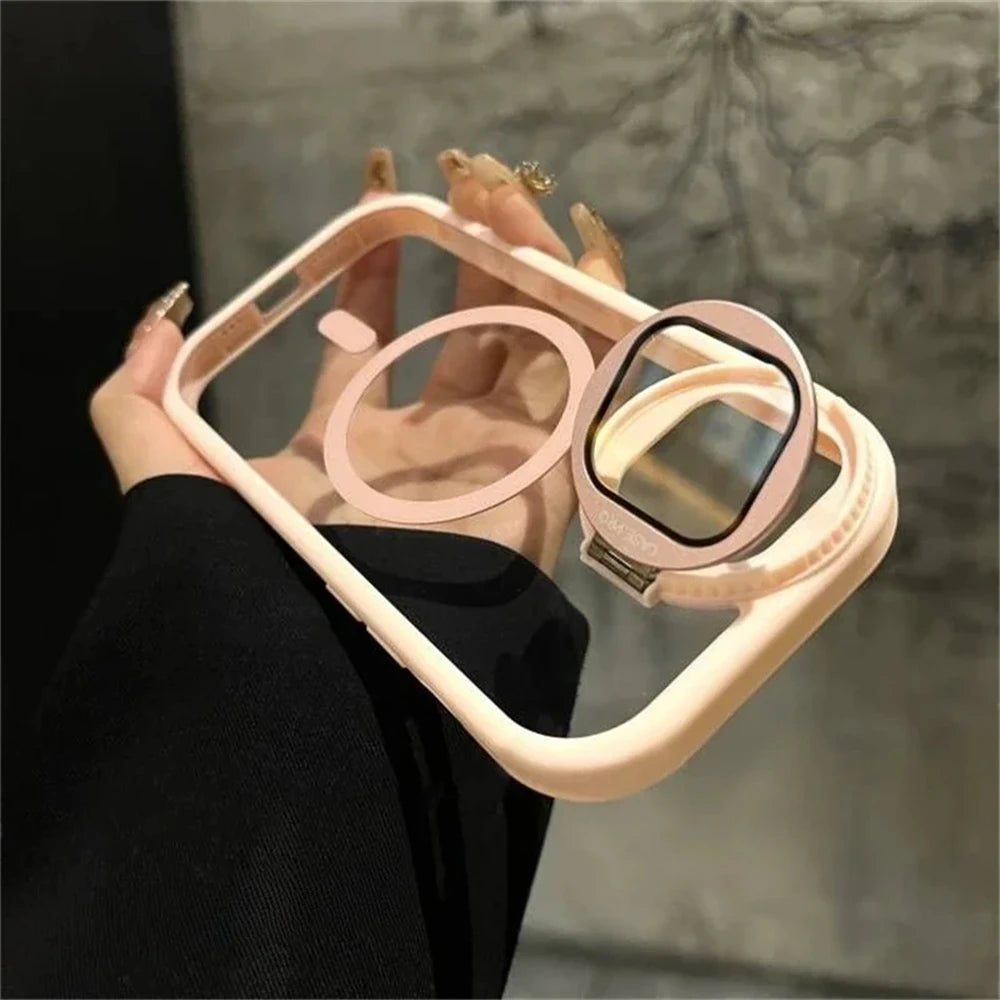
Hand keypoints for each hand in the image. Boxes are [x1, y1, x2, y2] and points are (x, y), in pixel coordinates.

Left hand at [91, 149, 626, 572]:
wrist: (351, 652)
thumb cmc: (269, 565)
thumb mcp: (174, 479)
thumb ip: (139, 406)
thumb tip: (157, 325)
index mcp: (351, 441)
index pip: (370, 343)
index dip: (372, 276)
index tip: (375, 213)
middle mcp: (429, 442)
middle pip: (465, 332)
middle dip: (470, 256)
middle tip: (468, 184)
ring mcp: (495, 452)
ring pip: (529, 341)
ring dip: (527, 266)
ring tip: (513, 198)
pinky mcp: (550, 465)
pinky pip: (583, 376)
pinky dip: (592, 315)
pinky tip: (579, 253)